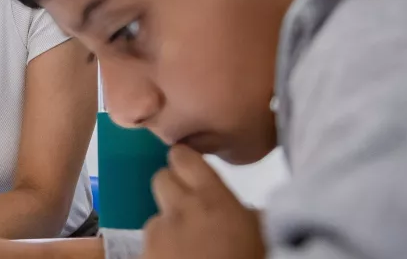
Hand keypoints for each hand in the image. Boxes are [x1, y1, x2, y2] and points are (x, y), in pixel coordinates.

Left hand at [143, 145, 264, 258]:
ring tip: (189, 248)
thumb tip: (251, 210)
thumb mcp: (263, 237)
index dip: (185, 161)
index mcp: (212, 199)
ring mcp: (157, 235)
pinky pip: (149, 245)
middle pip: (160, 178)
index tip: (192, 168)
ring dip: (168, 226)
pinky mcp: (143, 256)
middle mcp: (179, 210)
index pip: (183, 157)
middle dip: (172, 188)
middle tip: (190, 208)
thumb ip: (253, 217)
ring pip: (155, 216)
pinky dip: (160, 251)